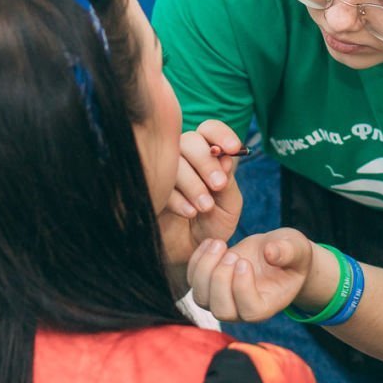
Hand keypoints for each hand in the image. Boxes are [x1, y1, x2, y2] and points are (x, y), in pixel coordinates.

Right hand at [168, 120, 244, 244]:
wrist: (190, 252)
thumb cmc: (211, 225)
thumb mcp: (228, 205)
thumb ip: (228, 182)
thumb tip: (225, 159)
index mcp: (206, 155)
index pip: (210, 130)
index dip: (220, 134)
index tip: (232, 148)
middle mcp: (183, 157)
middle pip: (190, 140)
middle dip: (206, 162)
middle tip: (218, 185)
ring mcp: (163, 171)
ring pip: (174, 160)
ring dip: (193, 183)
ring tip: (204, 207)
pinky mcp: (149, 188)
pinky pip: (159, 183)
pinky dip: (177, 198)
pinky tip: (189, 213)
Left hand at [187, 228, 314, 322]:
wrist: (274, 252)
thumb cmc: (290, 253)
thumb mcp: (297, 248)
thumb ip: (288, 251)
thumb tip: (271, 252)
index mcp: (266, 306)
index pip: (249, 311)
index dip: (242, 289)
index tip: (244, 262)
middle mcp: (241, 309)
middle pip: (221, 310)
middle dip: (221, 281)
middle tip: (232, 254)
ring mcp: (221, 299)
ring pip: (201, 298)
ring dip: (205, 270)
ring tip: (220, 244)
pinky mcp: (208, 285)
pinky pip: (193, 279)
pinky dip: (197, 260)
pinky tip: (213, 242)